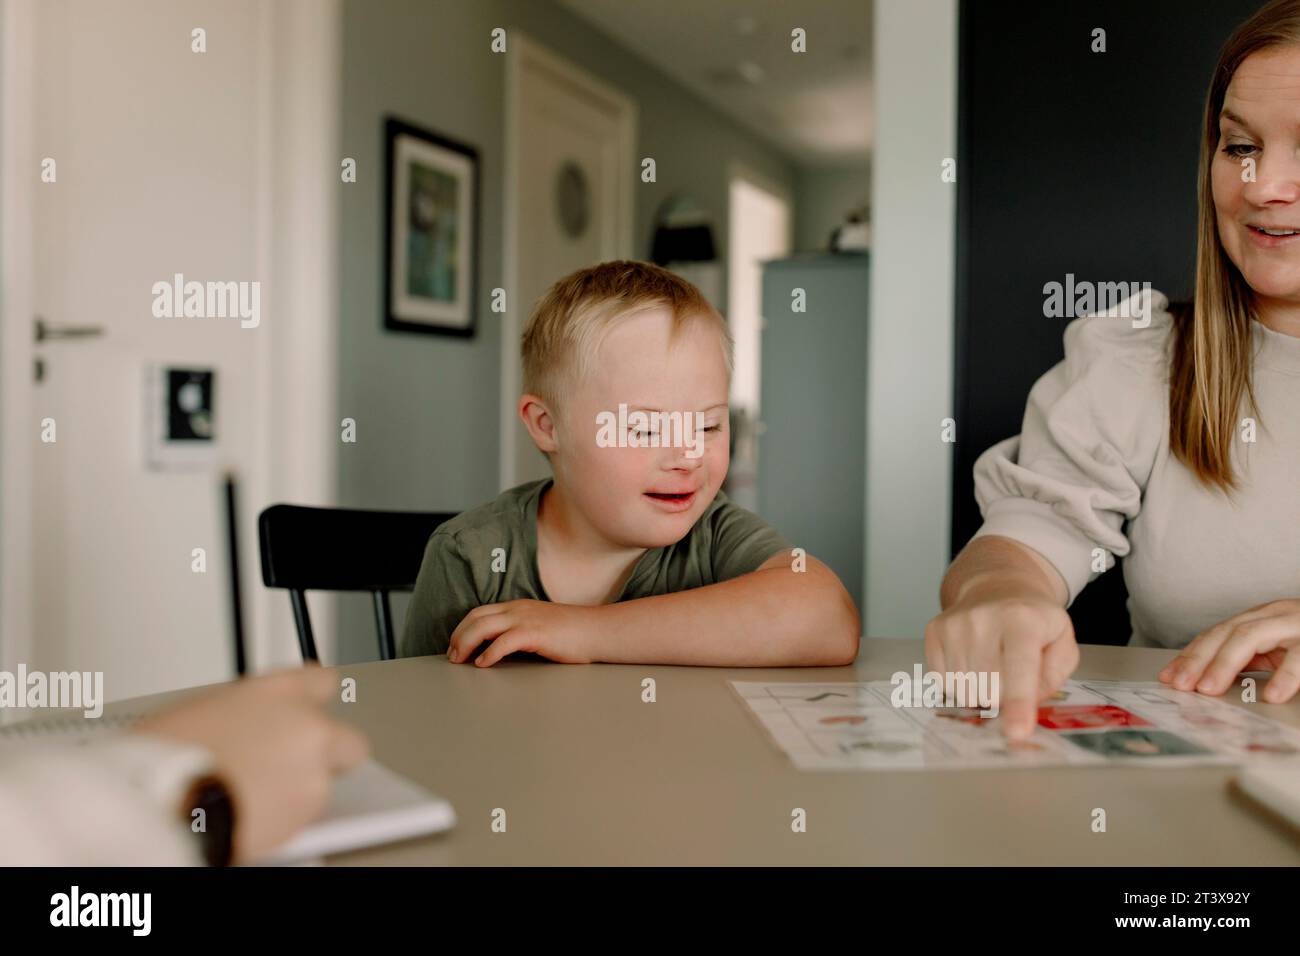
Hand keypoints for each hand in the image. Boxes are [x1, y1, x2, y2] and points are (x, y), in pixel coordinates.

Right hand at [134, 666, 368, 863]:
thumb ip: (244, 712)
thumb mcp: (200, 711)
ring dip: (298, 791)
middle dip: (327, 757)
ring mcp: (313, 770)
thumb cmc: (163, 756)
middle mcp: (307, 726)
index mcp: (279, 690)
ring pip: (323, 784)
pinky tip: (250, 818)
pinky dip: (285, 819)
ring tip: (252, 800)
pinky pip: (306, 817)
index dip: (313, 702)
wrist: (161, 800)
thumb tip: (250, 725)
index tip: (306, 712)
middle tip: (292, 769)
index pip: (322, 682)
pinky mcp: (308, 812)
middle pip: (347, 740)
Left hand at [447, 600, 599, 665]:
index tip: (455, 645)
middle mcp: (518, 609)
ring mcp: (526, 619)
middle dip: (458, 636)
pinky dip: (489, 653)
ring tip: (460, 660)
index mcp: (518, 607)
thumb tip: (500, 651)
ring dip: (466, 643)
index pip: (480, 612)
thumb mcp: (540, 628)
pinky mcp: (535, 633)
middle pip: (476, 618)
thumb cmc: (573, 634)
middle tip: (452, 656)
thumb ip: (520, 634)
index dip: (463, 628)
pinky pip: (504, 641)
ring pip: (484, 627)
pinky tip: (483, 664)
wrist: (597, 631)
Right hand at [924, 594, 1077, 739]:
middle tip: (1013, 678)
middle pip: (989, 690)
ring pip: (964, 691)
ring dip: (981, 692)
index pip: (1019, 668)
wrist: (997, 588)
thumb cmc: (1034, 622)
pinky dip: (961, 684)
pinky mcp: (934, 630)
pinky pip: (943, 683)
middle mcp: (983, 618)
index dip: (1018, 702)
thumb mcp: (1062, 642)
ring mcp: (954, 624)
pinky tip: (973, 663)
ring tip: (992, 666)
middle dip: (1003, 698)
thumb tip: (1026, 706)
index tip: (1016, 732)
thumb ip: (1053, 676)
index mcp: (1024, 620)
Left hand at [1158, 599, 1299, 702]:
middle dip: (1200, 659)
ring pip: (1254, 635)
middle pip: (1228, 632)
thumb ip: (1251, 658)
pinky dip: (1287, 676)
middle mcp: (1278, 615)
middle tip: (1182, 686)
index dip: (1191, 654)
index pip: (1218, 633)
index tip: (1169, 677)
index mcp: (1263, 618)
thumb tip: (1211, 679)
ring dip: (1227, 663)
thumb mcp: (1280, 647)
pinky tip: (1274, 695)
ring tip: (1210, 689)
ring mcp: (1299, 624)